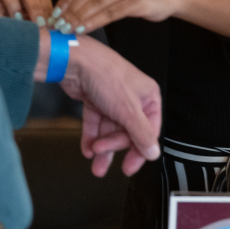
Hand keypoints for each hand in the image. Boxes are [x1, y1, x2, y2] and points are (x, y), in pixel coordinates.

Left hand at [60, 36, 161, 176]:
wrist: (75, 61)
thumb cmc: (106, 76)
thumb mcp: (128, 110)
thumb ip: (141, 134)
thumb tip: (153, 153)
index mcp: (148, 97)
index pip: (148, 131)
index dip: (139, 151)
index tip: (129, 167)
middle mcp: (132, 99)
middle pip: (127, 132)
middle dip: (114, 145)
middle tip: (102, 151)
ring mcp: (113, 100)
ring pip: (110, 130)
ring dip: (102, 146)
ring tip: (93, 158)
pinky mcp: (96, 100)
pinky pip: (96, 124)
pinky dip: (91, 136)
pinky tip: (87, 149)